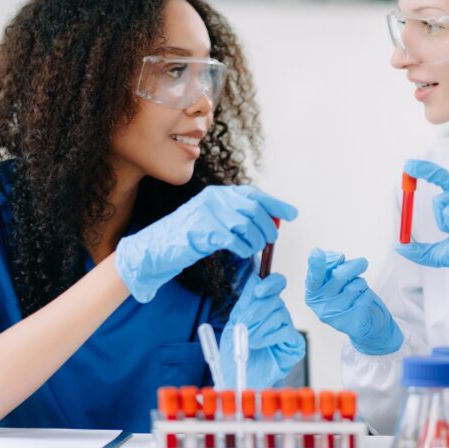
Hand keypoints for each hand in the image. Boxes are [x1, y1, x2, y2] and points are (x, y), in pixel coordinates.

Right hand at [116, 185, 296, 302]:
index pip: (253, 194)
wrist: (156, 248)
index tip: (292, 214)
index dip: (275, 204)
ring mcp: (207, 214)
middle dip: (268, 226)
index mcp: (217, 194)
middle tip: (271, 240)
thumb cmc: (188, 237)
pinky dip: (243, 248)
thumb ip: (236, 217)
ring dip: (256, 240)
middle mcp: (214, 199)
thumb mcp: (213, 221)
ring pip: (247, 224)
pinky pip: (234, 239)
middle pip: (254, 209)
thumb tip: (269, 222)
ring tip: (253, 249)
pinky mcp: (203, 232)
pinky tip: (241, 253)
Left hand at [219, 273, 305, 388]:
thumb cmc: (235, 351)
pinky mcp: (294, 343)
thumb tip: (256, 281)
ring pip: (279, 314)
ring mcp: (287, 327)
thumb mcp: (234, 322)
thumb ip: (245, 302)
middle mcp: (277, 313)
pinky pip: (285, 331)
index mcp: (263, 304)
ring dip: (259, 327)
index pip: (274, 283)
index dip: (270, 283)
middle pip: (274, 299)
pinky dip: (269, 337)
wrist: (238, 376)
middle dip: (255, 311)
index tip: (259, 292)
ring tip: (249, 340)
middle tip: (243, 325)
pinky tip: (259, 344)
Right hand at [304, 248, 402, 355]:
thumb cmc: (348, 298)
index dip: (315, 265)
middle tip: (362, 263)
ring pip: (356, 285)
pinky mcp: (353, 323)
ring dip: (361, 284)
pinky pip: (365, 297)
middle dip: (354, 266)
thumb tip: (337, 258)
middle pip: (340, 276)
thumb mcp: (334, 283)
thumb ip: (331, 269)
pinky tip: (362, 303)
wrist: (366, 325)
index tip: (316, 253)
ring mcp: (337, 316)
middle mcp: (321, 306)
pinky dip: (367, 295)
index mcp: (313, 294)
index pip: (313, 278)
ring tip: (357, 293)